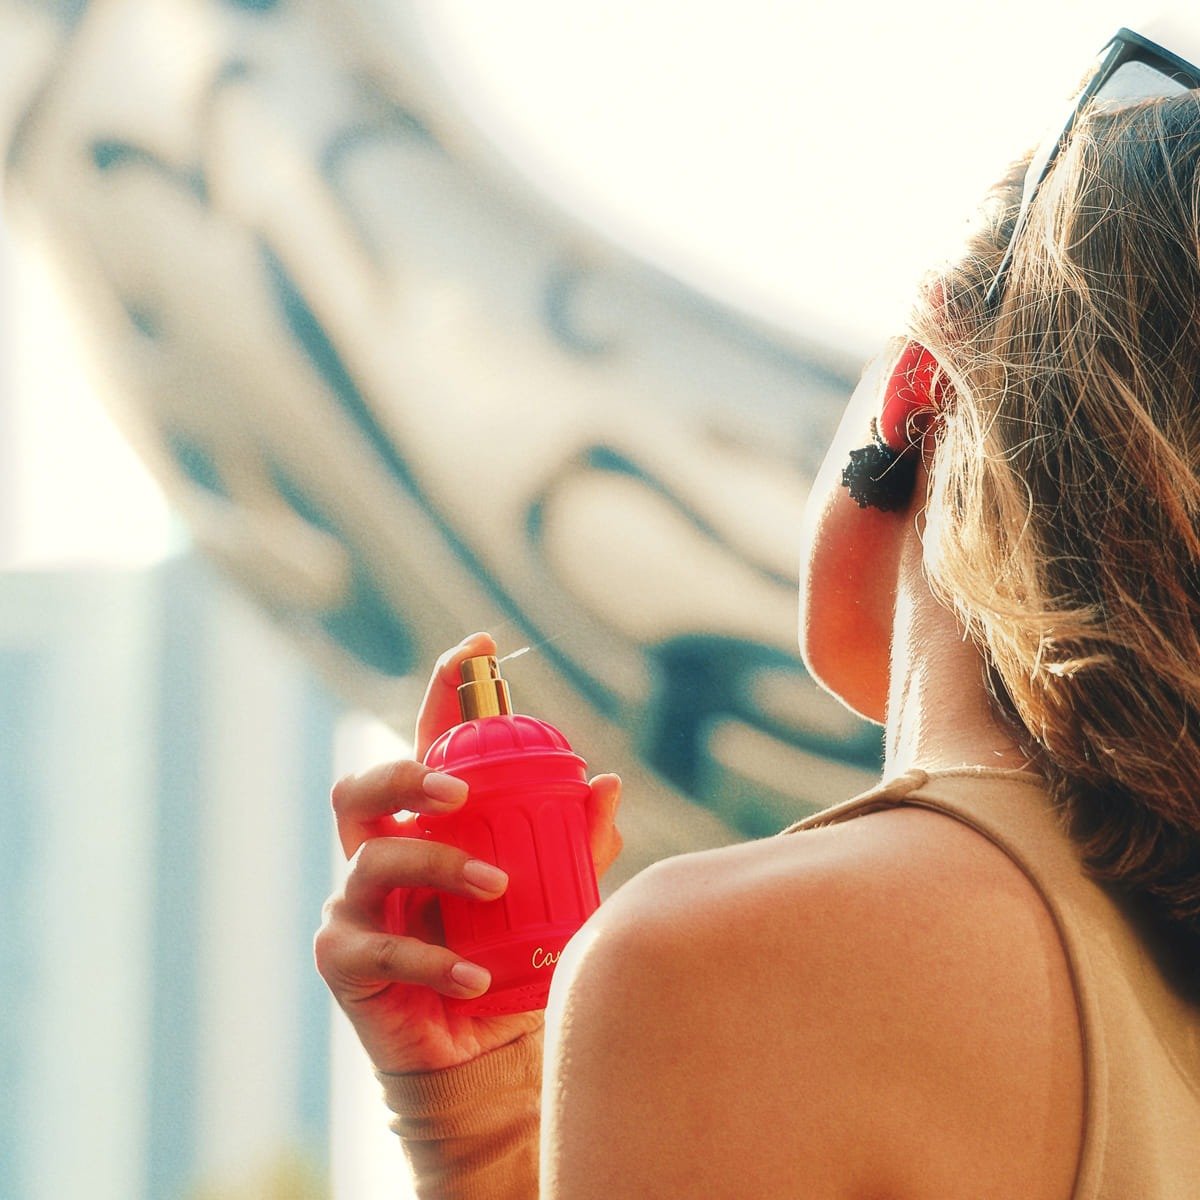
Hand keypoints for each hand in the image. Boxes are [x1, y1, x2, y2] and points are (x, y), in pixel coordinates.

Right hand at [314, 632, 622, 1073]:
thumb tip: (608, 783)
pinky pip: (380, 948)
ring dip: (437, 863)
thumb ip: (577, 845)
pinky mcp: (343, 960)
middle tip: (458, 789)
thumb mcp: (553, 897)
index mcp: (427, 825)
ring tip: (496, 886)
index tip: (479, 647)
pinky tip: (475, 977)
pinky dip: (432, 959)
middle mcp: (380, 853)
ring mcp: (356, 904)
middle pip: (362, 787)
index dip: (444, 689)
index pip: (425, 743)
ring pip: (374, 858)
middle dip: (406, 774)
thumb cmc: (512, 962)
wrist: (482, 1059)